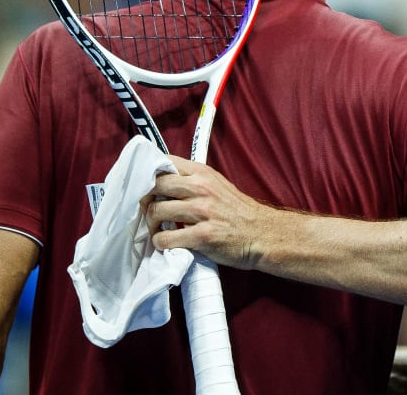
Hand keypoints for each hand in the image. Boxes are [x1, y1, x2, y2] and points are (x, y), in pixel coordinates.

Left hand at [143, 155, 270, 269]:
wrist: (262, 233)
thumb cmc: (237, 211)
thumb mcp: (216, 184)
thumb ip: (192, 179)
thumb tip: (161, 178)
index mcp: (203, 173)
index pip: (165, 162)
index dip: (148, 173)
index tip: (144, 186)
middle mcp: (201, 188)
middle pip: (155, 186)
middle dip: (145, 199)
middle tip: (148, 210)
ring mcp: (202, 212)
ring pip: (156, 211)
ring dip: (151, 224)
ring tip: (158, 229)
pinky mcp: (202, 236)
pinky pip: (166, 238)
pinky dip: (160, 242)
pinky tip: (166, 243)